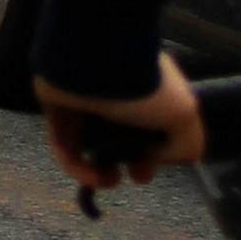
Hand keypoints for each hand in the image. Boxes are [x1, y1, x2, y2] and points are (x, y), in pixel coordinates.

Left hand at [35, 54, 205, 193]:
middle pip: (119, 133)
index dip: (154, 149)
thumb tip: (161, 158)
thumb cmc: (144, 85)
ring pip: (89, 140)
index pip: (148, 120)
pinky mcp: (55, 102)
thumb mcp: (183, 116)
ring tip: (109, 180)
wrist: (96, 59)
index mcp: (144, 84)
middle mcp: (113, 88)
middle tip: (136, 175)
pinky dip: (76, 164)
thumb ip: (185, 144)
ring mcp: (82, 94)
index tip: (154, 166)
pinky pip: (62, 139)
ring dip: (99, 168)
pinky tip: (93, 177)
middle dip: (129, 160)